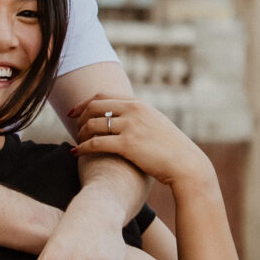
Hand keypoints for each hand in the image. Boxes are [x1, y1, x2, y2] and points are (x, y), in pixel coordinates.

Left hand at [67, 96, 214, 193]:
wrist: (185, 163)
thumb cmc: (170, 148)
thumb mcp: (154, 123)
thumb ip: (137, 117)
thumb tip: (121, 118)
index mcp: (138, 104)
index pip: (102, 96)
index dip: (84, 104)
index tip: (73, 113)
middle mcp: (133, 111)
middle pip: (93, 107)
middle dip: (79, 117)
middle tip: (74, 129)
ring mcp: (130, 127)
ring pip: (92, 125)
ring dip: (80, 134)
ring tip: (77, 143)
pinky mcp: (127, 145)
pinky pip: (95, 143)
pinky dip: (82, 148)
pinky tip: (76, 153)